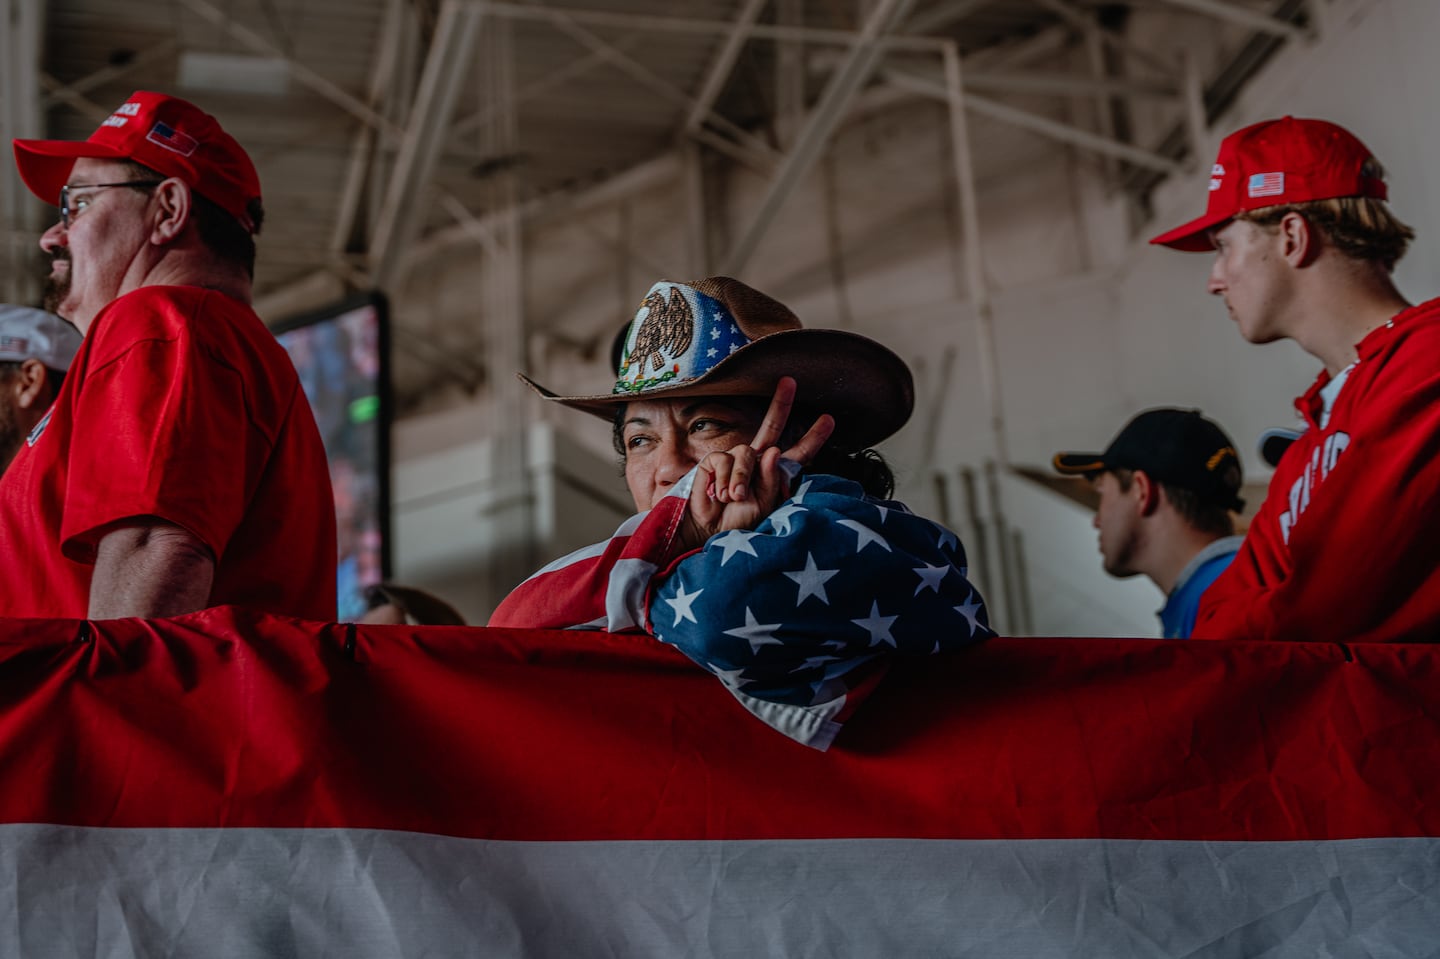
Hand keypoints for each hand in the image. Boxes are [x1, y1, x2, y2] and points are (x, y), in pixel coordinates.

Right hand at [673, 377, 833, 555]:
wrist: (708, 533)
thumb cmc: (737, 523)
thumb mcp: (763, 505)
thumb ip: (771, 479)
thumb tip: (773, 450)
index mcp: (772, 475)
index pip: (796, 454)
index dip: (811, 438)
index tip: (828, 419)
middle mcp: (755, 463)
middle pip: (770, 428)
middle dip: (780, 404)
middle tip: (790, 382)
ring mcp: (735, 460)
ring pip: (747, 453)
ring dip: (742, 479)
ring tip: (734, 498)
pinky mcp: (713, 462)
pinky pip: (725, 460)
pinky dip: (725, 479)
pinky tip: (719, 494)